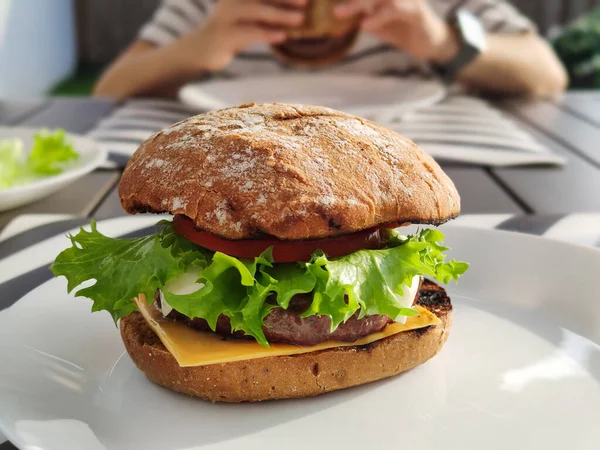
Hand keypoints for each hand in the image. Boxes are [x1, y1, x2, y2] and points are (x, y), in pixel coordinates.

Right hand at [182, 0, 307, 71]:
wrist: (202, 50)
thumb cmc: (232, 32)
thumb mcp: (251, 19)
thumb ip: (269, 13)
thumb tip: (298, 13)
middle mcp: (232, 0)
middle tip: (306, 1)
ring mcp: (225, 17)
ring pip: (256, 11)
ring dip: (280, 14)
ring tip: (299, 19)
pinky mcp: (223, 36)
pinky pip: (248, 32)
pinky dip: (267, 33)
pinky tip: (282, 36)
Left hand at [334, 0, 459, 62]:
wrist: (430, 42)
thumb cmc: (401, 28)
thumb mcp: (375, 20)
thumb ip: (359, 14)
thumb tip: (335, 13)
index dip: (350, 0)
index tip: (322, 1)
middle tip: (330, 7)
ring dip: (357, 3)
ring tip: (338, 13)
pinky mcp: (416, 11)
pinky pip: (394, 10)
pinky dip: (377, 17)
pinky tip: (364, 25)